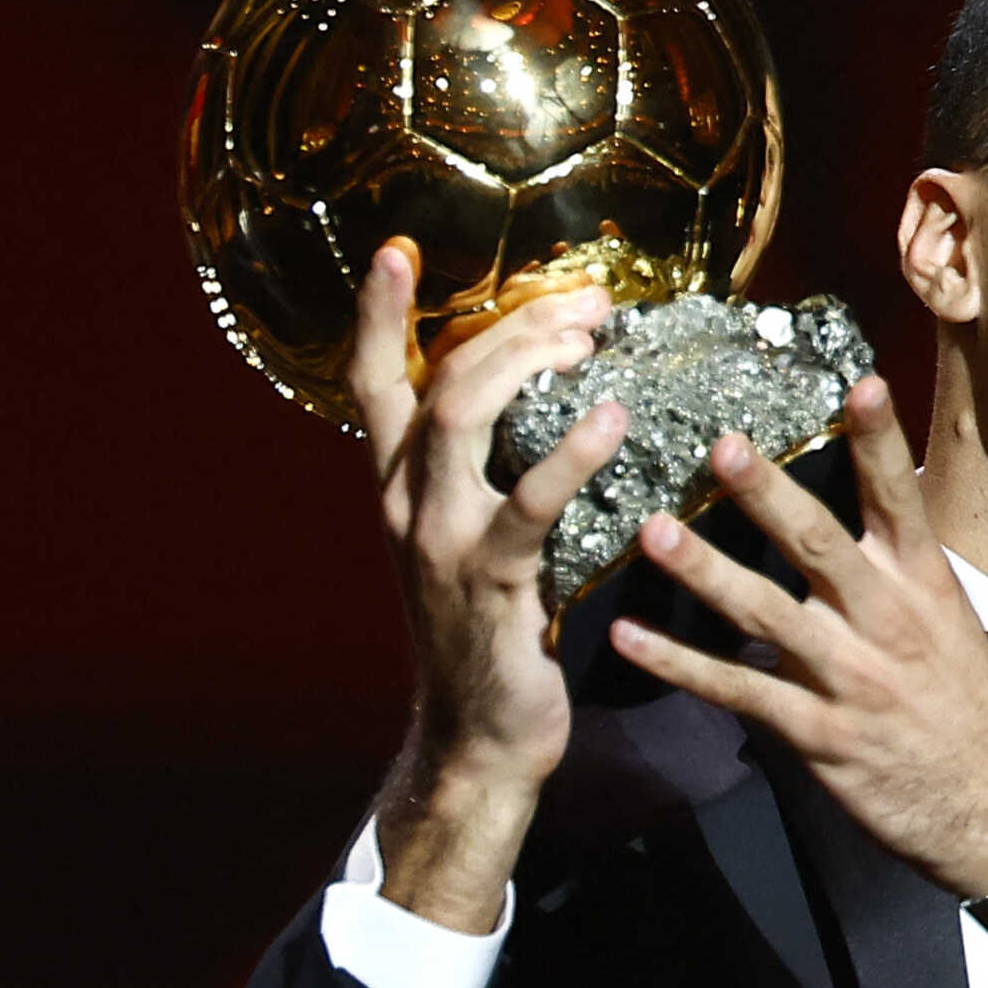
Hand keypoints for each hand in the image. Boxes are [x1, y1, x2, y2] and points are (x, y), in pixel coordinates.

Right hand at [345, 238, 627, 929]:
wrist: (478, 738)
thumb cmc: (494, 633)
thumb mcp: (477, 543)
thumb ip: (493, 478)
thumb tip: (561, 403)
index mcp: (400, 487)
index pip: (375, 384)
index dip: (380, 315)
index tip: (397, 248)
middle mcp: (405, 502)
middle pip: (441, 379)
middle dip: (511, 325)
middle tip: (585, 300)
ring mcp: (438, 540)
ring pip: (465, 419)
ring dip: (530, 363)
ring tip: (591, 336)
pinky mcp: (486, 582)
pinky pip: (527, 505)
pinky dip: (570, 456)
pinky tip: (612, 422)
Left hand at [606, 377, 987, 899]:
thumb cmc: (966, 706)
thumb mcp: (948, 622)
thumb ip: (893, 571)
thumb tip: (859, 511)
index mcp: (923, 584)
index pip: (900, 499)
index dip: (880, 440)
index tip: (860, 383)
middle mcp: (886, 620)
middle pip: (820, 544)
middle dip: (769, 493)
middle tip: (721, 445)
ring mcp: (850, 677)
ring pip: (768, 615)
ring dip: (705, 572)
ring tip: (651, 531)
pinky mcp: (819, 734)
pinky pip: (739, 691)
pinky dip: (680, 666)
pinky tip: (630, 638)